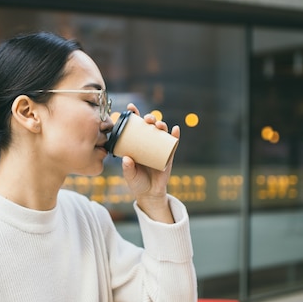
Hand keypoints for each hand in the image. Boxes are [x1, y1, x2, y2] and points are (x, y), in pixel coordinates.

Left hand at [121, 104, 179, 222]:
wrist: (149, 193)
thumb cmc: (137, 181)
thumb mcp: (130, 175)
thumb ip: (127, 168)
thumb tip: (127, 158)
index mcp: (136, 144)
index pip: (135, 126)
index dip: (134, 115)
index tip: (131, 107)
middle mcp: (148, 143)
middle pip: (150, 126)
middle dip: (149, 118)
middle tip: (146, 119)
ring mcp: (159, 148)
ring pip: (162, 132)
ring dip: (161, 124)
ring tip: (158, 125)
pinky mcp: (169, 155)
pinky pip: (173, 143)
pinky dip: (175, 135)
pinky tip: (175, 130)